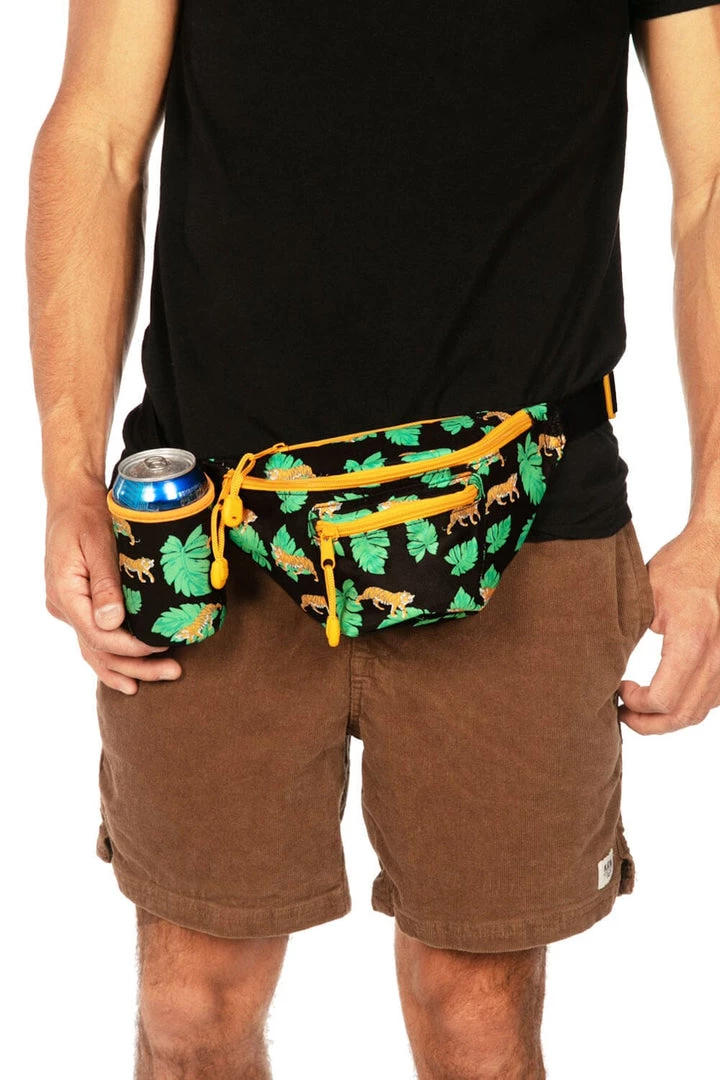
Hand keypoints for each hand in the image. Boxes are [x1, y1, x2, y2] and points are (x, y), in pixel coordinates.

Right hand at [45, 482, 181, 693]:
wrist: (73, 498)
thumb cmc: (88, 514)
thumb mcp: (98, 543)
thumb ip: (106, 583)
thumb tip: (112, 621)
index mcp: (66, 593)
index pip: (99, 635)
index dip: (132, 647)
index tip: (162, 647)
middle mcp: (64, 606)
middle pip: (99, 649)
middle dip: (137, 666)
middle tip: (173, 672)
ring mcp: (70, 608)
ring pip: (96, 650)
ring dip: (127, 668)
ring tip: (161, 677)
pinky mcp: (80, 605)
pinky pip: (94, 639)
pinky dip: (113, 659)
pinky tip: (131, 677)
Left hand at [619, 519, 719, 733]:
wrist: (716, 552)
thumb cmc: (682, 567)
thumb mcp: (645, 595)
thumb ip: (628, 632)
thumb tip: (601, 666)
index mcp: (692, 640)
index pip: (664, 698)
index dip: (636, 704)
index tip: (619, 688)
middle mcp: (716, 656)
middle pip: (682, 715)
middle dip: (648, 723)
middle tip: (623, 714)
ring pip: (698, 712)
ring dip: (667, 719)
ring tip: (640, 710)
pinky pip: (711, 701)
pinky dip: (686, 707)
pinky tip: (665, 698)